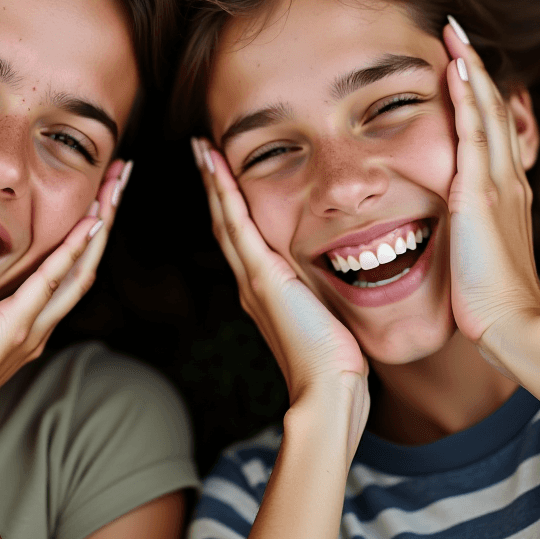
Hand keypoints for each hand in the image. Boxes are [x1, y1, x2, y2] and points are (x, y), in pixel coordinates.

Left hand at [0, 159, 131, 456]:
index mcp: (27, 327)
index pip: (67, 271)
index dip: (86, 234)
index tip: (97, 197)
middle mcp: (38, 326)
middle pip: (86, 263)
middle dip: (106, 216)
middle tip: (122, 177)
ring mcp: (30, 327)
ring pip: (79, 267)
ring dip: (100, 223)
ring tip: (115, 187)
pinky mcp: (12, 327)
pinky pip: (49, 282)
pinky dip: (71, 251)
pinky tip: (89, 223)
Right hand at [192, 139, 368, 449]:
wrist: (326, 389)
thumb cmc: (334, 362)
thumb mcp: (326, 317)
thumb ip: (320, 294)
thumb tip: (336, 278)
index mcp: (263, 290)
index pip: (241, 236)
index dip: (230, 203)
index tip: (224, 173)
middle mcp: (250, 281)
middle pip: (224, 222)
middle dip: (213, 185)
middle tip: (203, 150)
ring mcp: (252, 278)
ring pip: (225, 218)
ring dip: (213, 181)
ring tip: (203, 149)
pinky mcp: (262, 276)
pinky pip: (237, 225)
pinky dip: (224, 193)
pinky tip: (216, 167)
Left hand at [443, 21, 539, 368]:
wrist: (509, 323)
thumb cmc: (488, 296)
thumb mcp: (478, 248)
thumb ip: (468, 225)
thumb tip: (451, 218)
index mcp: (503, 190)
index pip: (489, 128)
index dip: (477, 92)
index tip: (458, 62)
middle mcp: (505, 178)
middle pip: (493, 107)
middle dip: (475, 66)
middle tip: (456, 30)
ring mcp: (496, 182)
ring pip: (486, 110)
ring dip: (471, 68)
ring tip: (455, 31)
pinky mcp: (480, 192)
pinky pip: (473, 132)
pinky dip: (467, 97)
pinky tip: (456, 68)